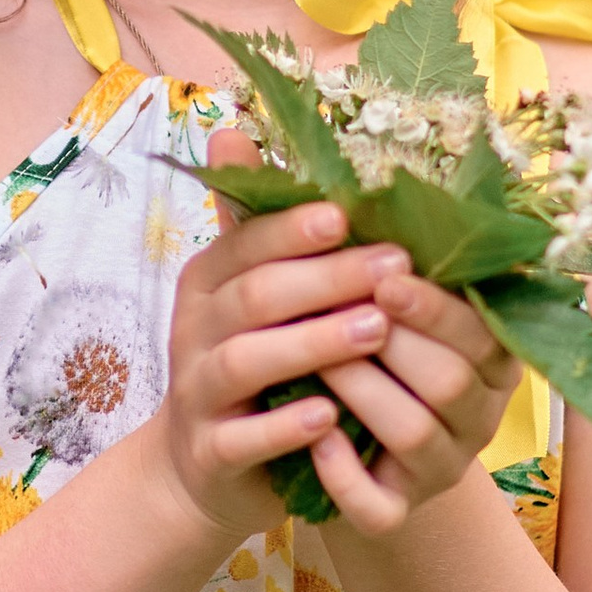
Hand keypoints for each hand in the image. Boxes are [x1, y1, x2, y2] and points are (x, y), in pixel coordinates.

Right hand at [152, 134, 419, 545]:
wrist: (204, 466)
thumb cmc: (250, 358)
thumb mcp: (252, 289)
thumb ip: (259, 222)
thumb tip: (232, 126)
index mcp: (209, 279)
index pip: (246, 241)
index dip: (296, 228)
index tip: (352, 213)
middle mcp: (195, 329)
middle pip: (256, 295)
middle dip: (328, 278)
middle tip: (395, 266)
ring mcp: (199, 392)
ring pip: (247, 360)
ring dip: (315, 342)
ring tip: (376, 330)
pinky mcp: (210, 452)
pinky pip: (243, 437)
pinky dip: (286, 427)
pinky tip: (330, 417)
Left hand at [309, 266, 522, 537]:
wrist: (346, 439)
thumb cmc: (365, 346)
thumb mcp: (378, 295)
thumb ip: (359, 244)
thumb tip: (272, 150)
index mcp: (489, 357)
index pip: (481, 331)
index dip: (435, 308)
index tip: (386, 279)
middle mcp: (477, 414)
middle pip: (452, 381)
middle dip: (395, 345)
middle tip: (338, 313)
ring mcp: (439, 468)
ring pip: (416, 433)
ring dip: (364, 392)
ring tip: (317, 362)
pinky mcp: (395, 511)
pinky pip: (379, 507)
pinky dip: (345, 475)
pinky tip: (315, 437)